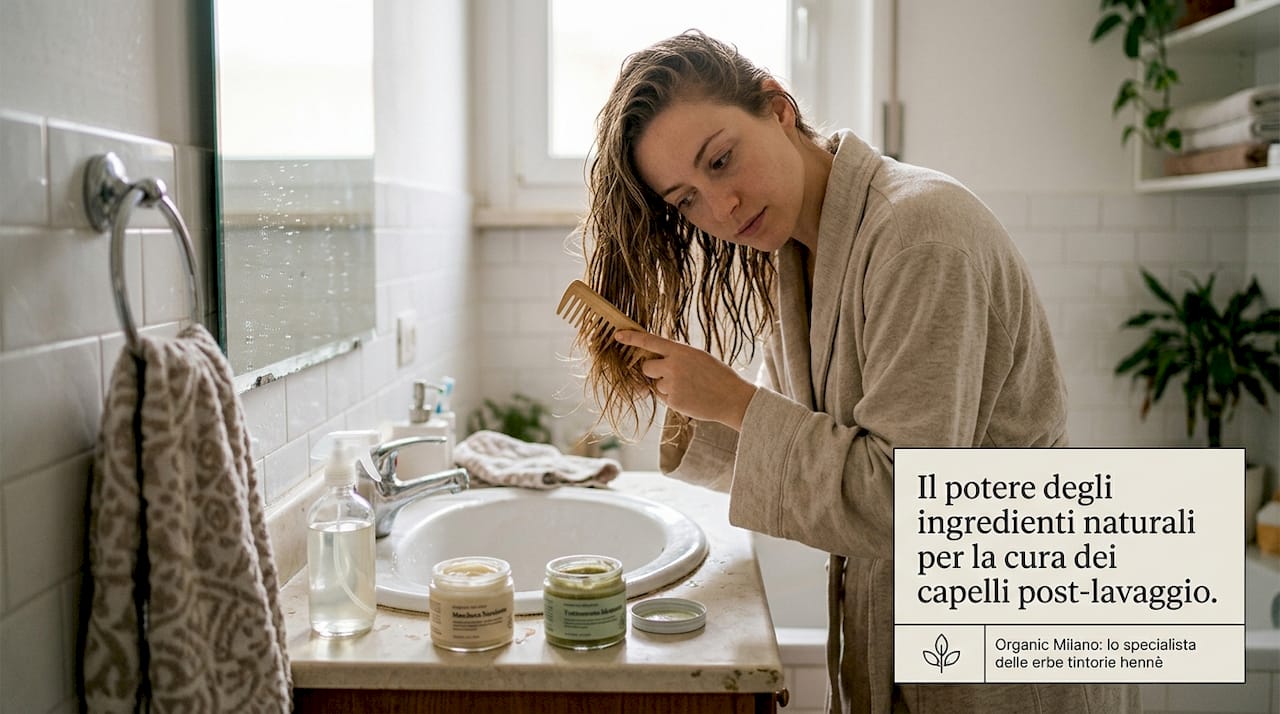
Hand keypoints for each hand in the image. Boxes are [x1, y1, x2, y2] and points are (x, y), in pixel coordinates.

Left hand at [614, 330, 756, 430]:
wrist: (732, 398)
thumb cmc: (717, 376)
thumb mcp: (698, 357)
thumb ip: (677, 356)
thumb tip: (657, 359)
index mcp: (681, 351)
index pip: (650, 341)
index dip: (632, 337)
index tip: (617, 335)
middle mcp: (673, 366)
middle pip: (647, 366)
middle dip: (653, 370)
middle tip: (672, 374)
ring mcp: (671, 384)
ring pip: (656, 384)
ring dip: (667, 386)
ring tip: (690, 387)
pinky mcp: (673, 401)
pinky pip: (664, 398)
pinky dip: (673, 398)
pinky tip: (690, 396)